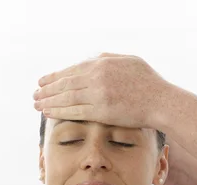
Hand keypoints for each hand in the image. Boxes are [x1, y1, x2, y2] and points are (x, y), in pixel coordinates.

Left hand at [33, 53, 170, 128]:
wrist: (162, 102)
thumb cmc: (149, 83)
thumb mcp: (129, 61)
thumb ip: (108, 58)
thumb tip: (91, 59)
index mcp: (102, 63)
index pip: (72, 70)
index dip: (54, 76)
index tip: (42, 81)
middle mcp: (98, 77)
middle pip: (66, 84)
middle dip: (47, 90)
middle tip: (35, 94)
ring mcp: (99, 94)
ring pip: (67, 98)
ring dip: (49, 101)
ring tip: (37, 105)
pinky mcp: (102, 111)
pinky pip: (76, 112)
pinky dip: (60, 112)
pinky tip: (49, 113)